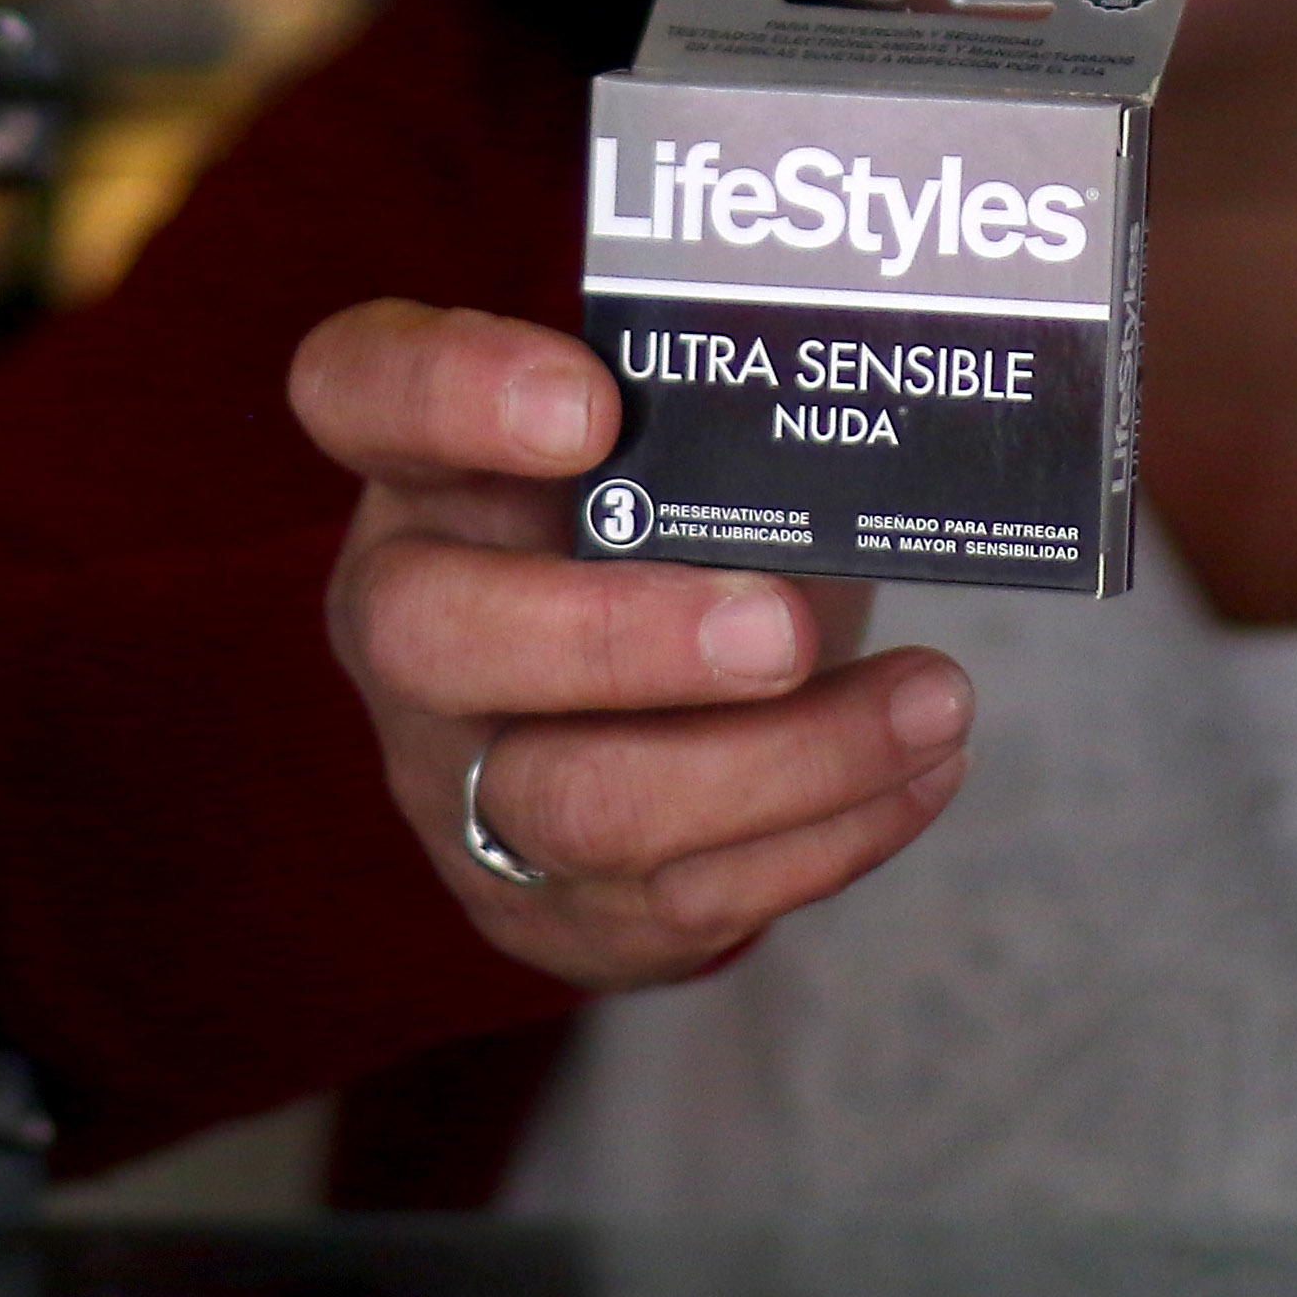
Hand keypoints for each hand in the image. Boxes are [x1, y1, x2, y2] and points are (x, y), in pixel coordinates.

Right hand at [293, 297, 974, 990]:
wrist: (635, 713)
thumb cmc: (663, 538)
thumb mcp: (661, 455)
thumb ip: (713, 418)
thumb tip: (875, 416)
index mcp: (419, 469)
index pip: (361, 390)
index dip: (453, 392)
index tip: (591, 403)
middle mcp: (403, 625)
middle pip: (435, 637)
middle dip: (624, 638)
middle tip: (780, 626)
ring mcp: (456, 783)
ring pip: (579, 805)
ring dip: (783, 762)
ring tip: (935, 703)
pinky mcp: (543, 906)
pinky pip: (680, 900)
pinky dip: (827, 833)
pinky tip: (921, 771)